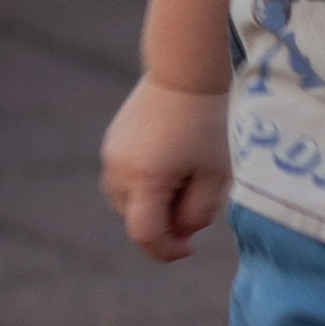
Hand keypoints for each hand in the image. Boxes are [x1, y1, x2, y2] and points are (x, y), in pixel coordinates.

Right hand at [101, 72, 230, 262]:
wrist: (183, 74)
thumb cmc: (205, 125)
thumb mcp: (214, 174)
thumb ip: (198, 214)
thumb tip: (179, 236)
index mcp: (145, 179)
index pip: (145, 235)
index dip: (166, 250)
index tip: (189, 250)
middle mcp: (119, 171)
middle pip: (136, 221)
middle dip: (165, 224)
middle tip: (196, 198)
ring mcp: (110, 157)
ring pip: (127, 204)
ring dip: (152, 205)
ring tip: (184, 175)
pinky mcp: (110, 146)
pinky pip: (123, 183)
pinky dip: (144, 187)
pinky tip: (170, 163)